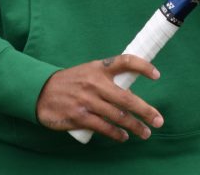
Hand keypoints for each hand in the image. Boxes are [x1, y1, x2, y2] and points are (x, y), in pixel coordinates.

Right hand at [35, 56, 164, 141]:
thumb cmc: (70, 82)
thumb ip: (108, 78)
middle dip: (146, 111)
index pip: (125, 61)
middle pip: (127, 98)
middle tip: (159, 120)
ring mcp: (87, 101)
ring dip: (135, 127)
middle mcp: (95, 83)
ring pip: (118, 117)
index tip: (157, 75)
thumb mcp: (88, 71)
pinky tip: (124, 137)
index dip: (143, 67)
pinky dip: (116, 134)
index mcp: (99, 68)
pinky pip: (103, 128)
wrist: (41, 92)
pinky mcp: (80, 117)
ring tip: (145, 133)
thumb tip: (130, 91)